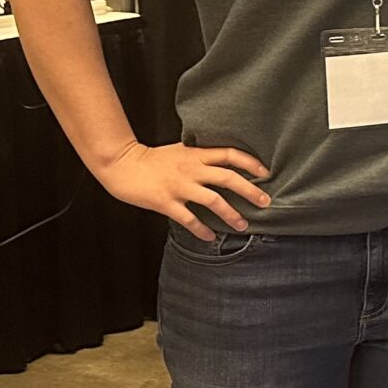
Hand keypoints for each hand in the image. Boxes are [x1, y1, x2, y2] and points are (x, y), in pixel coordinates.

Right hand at [91, 139, 272, 237]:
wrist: (122, 164)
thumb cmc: (151, 158)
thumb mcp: (180, 150)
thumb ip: (199, 155)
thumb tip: (222, 161)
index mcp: (196, 155)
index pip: (230, 154)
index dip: (250, 163)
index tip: (265, 172)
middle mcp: (191, 169)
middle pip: (228, 178)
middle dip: (250, 191)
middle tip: (265, 202)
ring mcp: (179, 186)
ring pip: (213, 201)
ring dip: (231, 214)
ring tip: (243, 225)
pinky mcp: (166, 202)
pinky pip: (189, 219)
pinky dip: (202, 230)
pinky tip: (210, 237)